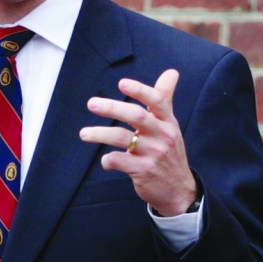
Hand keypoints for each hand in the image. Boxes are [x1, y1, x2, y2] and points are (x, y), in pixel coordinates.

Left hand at [79, 69, 197, 216]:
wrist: (179, 189)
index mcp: (168, 122)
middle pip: (136, 116)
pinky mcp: (143, 172)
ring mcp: (153, 154)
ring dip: (100, 134)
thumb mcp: (170, 124)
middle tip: (91, 103)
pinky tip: (106, 160)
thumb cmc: (169, 150)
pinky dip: (108, 160)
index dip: (140, 90)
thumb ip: (165, 98)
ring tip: (84, 133)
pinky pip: (119, 161)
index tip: (121, 83)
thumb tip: (171, 72)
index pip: (157, 101)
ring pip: (122, 138)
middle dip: (112, 108)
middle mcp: (162, 136)